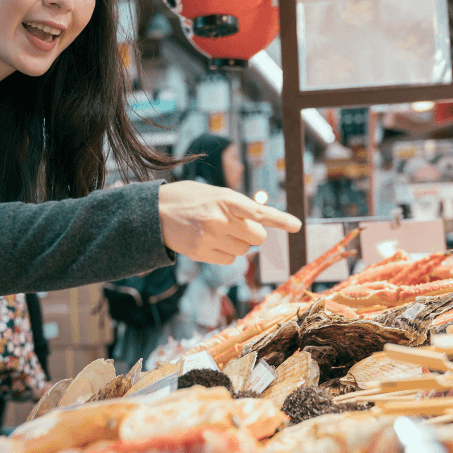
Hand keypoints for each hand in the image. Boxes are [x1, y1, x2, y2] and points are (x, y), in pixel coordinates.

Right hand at [159, 181, 301, 264]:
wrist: (155, 212)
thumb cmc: (189, 199)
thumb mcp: (215, 193)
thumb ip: (238, 207)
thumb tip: (261, 225)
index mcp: (225, 198)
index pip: (260, 212)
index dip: (281, 219)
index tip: (297, 226)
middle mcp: (220, 218)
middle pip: (257, 238)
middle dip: (253, 235)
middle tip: (238, 226)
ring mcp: (210, 237)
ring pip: (244, 251)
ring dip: (237, 244)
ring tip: (216, 231)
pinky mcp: (201, 252)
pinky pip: (229, 260)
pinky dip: (225, 253)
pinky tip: (209, 242)